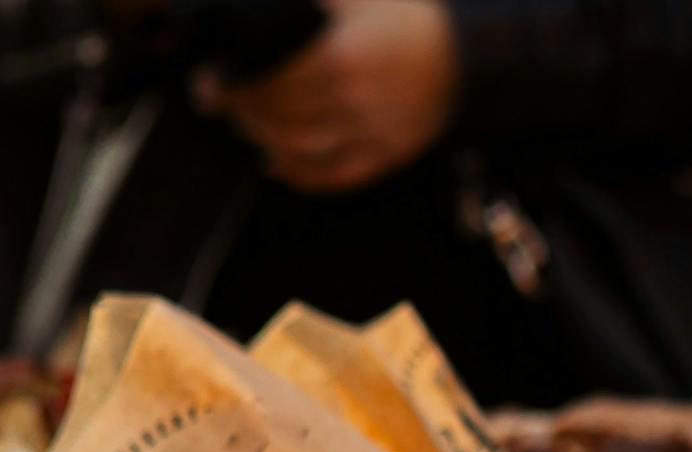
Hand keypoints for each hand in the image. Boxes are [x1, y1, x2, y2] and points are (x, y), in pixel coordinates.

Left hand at [210, 0, 458, 194]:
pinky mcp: (388, 155)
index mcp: (342, 57)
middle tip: (218, 98)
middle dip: (241, 109)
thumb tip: (248, 5)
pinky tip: (276, 163)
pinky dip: (300, 175)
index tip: (211, 77)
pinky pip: (337, 176)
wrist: (461, 55)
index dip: (232, 83)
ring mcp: (374, 133)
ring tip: (245, 124)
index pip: (270, 80)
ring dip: (263, 139)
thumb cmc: (401, 18)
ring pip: (302, 149)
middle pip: (279, 117)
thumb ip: (303, 3)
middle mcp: (357, 100)